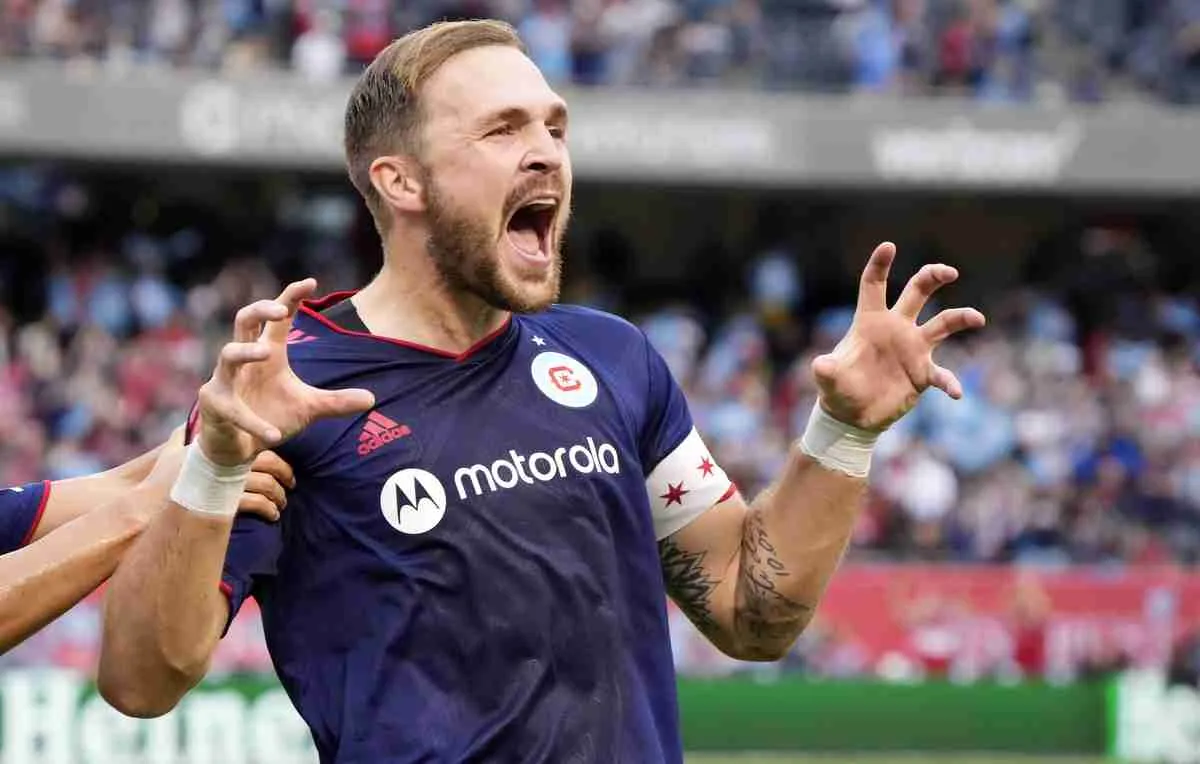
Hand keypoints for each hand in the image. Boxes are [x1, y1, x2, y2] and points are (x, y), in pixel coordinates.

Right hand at [141, 429, 295, 520]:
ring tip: (280, 505)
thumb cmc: (156, 482)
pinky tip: (272, 515)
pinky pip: (255, 504)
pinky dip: (268, 509)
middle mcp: (224, 462)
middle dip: (284, 473)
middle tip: (291, 484)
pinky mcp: (223, 502)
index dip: (273, 457)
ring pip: (265, 484)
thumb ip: (179, 440)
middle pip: (267, 462)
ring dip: (278, 495)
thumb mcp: (169, 455)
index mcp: (218, 450)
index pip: (255, 447)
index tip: (282, 467)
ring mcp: (224, 482)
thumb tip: (184, 426)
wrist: (143, 508)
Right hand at [197, 278, 375, 465]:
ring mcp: (225, 379)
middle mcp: (245, 359)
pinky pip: (233, 409)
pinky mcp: (215, 404)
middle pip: (244, 319)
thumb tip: (372, 399)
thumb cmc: (269, 416)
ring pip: (229, 353)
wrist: (238, 448)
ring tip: (266, 352)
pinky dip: (254, 422)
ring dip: (247, 351)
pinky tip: (273, 436)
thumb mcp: (308, 408)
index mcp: (269, 352)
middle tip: (280, 310)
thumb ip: (336, 402)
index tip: (311, 282)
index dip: (291, 298)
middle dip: (260, 309)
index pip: (278, 319)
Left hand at [812, 243, 985, 431]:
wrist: (854, 415)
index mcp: (870, 321)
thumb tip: (820, 366)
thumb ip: (826, 371)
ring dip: (961, 318)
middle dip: (933, 276)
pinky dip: (949, 382)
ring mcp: (913, 348)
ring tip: (977, 318)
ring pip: (943, 323)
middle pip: (918, 291)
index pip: (874, 286)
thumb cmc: (839, 389)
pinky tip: (955, 392)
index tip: (888, 246)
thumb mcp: (829, 380)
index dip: (880, 265)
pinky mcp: (923, 373)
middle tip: (949, 272)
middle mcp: (896, 328)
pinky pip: (942, 374)